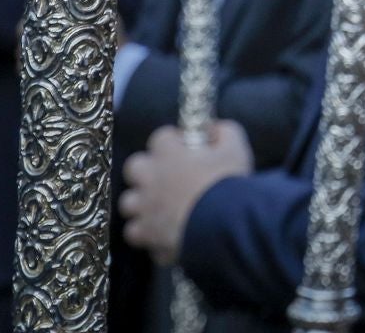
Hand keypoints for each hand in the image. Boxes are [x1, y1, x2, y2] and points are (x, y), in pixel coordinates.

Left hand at [120, 122, 255, 265]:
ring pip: (129, 203)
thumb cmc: (227, 183)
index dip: (175, 141)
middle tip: (169, 176)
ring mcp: (145, 209)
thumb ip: (225, 132)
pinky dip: (148, 233)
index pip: (161, 137)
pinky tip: (164, 232)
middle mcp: (150, 179)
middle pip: (134, 167)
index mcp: (168, 154)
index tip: (189, 147)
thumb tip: (216, 129)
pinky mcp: (148, 236)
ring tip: (161, 207)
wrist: (223, 226)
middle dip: (148, 170)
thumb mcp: (235, 148)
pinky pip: (137, 233)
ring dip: (142, 203)